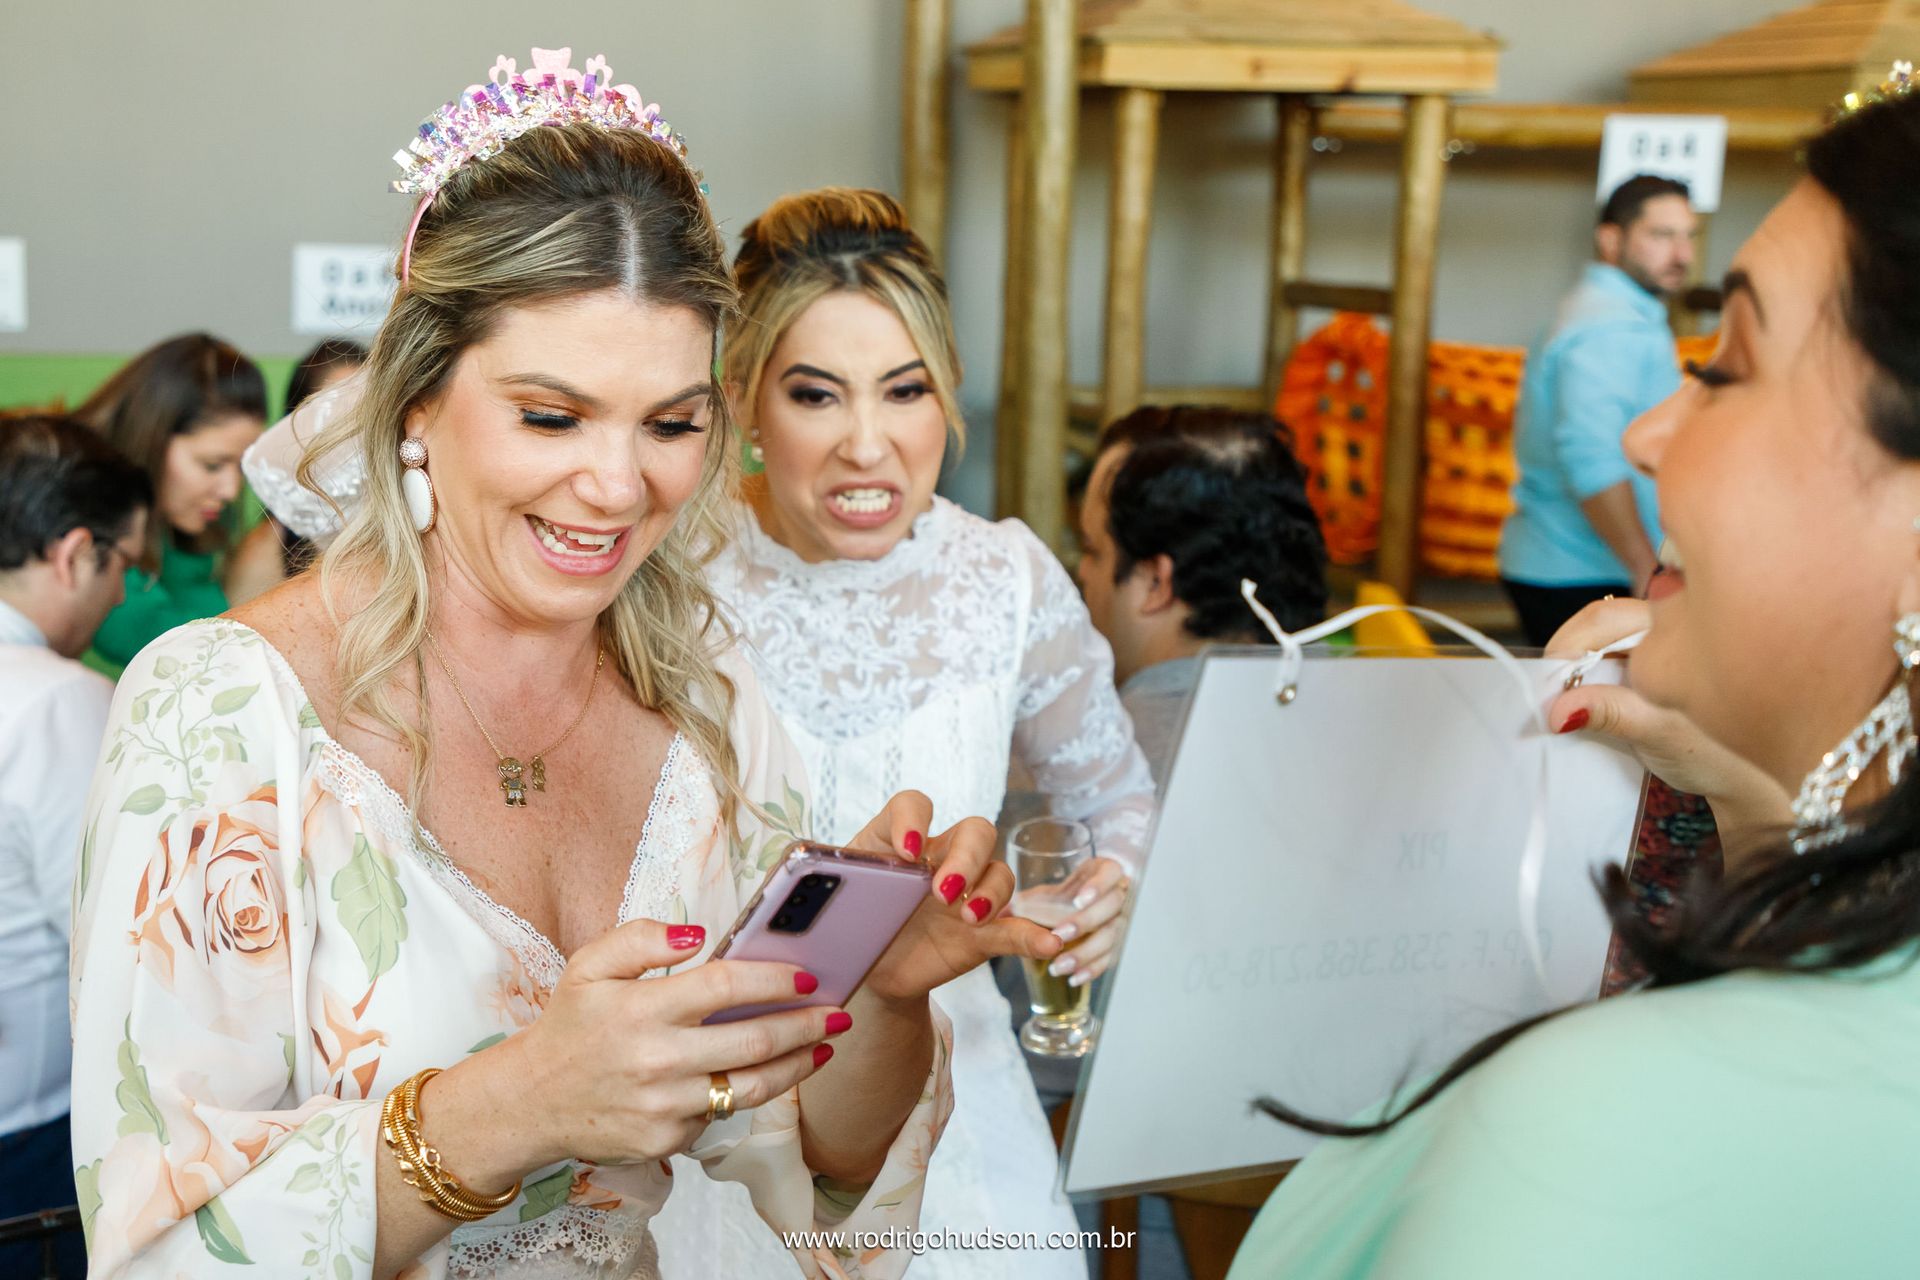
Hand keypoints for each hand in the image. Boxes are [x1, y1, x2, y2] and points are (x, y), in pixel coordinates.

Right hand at [507, 919, 849, 1168]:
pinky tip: (760, 1075)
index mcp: (641, 1008)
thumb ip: (641, 938)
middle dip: (807, 1025)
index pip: (726, 985)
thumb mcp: (589, 966)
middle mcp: (657, 1058)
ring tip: (823, 1048)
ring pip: (751, 1086)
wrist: (530, 1102)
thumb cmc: (569, 1028)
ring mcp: (664, 1104)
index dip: (775, 980)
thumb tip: (697, 936)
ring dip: (797, 1066)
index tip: (808, 976)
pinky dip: (742, 1092)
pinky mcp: (666, 1139)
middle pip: (754, 1040)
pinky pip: (720, 1113)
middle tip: (838, 1013)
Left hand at [843, 791, 1062, 1003]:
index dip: (914, 820)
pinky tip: (1049, 944)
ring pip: (999, 872)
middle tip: (943, 890)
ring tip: (967, 918)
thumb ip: (824, 892)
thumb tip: (805, 898)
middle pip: (974, 831)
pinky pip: (1016, 928)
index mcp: (899, 842)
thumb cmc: (847, 924)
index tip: (908, 852)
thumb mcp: (832, 903)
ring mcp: (967, 895)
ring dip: (990, 892)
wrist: (867, 972)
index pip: (914, 805)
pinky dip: (1034, 935)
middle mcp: (940, 859)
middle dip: (966, 856)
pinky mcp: (983, 934)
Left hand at [1034, 856, 1128, 986]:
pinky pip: (1110, 959)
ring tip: (1059, 965)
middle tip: (1060, 935)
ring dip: (1087, 952)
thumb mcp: (1044, 894)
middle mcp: (1116, 896)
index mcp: (1102, 873)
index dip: (1099, 885)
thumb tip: (993, 913)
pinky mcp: (1115, 945)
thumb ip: (1023, 902)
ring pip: (1113, 936)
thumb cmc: (1061, 897)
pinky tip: (1074, 978)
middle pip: (1113, 906)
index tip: (1078, 900)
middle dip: (1087, 921)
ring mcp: (1119, 921)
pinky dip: (1092, 969)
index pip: (1111, 872)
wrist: (1075, 912)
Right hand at [1547, 598, 1790, 859]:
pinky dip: (1589, 679)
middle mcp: (1668, 626)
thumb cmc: (1717, 752)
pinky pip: (1608, 661)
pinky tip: (1585, 703)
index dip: (1568, 648)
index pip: (1604, 620)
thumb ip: (1610, 713)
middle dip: (1568, 657)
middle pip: (1597, 626)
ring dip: (1576, 670)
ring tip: (1565, 701)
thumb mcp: (1659, 733)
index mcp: (1678, 626)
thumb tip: (1558, 711)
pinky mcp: (1650, 669)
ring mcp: (1658, 647)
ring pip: (1600, 644)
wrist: (1749, 781)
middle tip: (1550, 696)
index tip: (1548, 687)